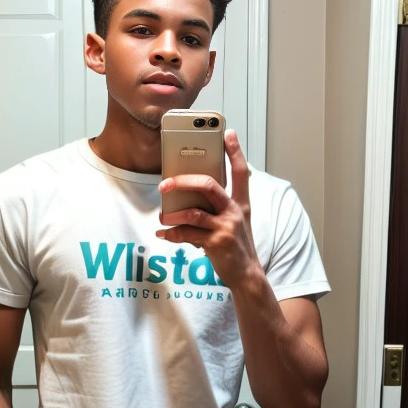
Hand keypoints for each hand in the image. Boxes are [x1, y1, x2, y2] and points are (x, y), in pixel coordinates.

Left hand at [156, 129, 259, 291]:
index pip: (241, 172)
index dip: (236, 152)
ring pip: (193, 212)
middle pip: (209, 185)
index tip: (229, 133)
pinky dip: (172, 234)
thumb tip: (187, 194)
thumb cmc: (234, 245)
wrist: (246, 274)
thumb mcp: (233, 221)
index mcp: (240, 203)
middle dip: (184, 181)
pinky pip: (188, 234)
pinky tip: (163, 234)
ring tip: (162, 216)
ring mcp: (226, 227)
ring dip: (172, 214)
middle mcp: (234, 211)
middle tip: (165, 183)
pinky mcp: (216, 243)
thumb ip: (216, 206)